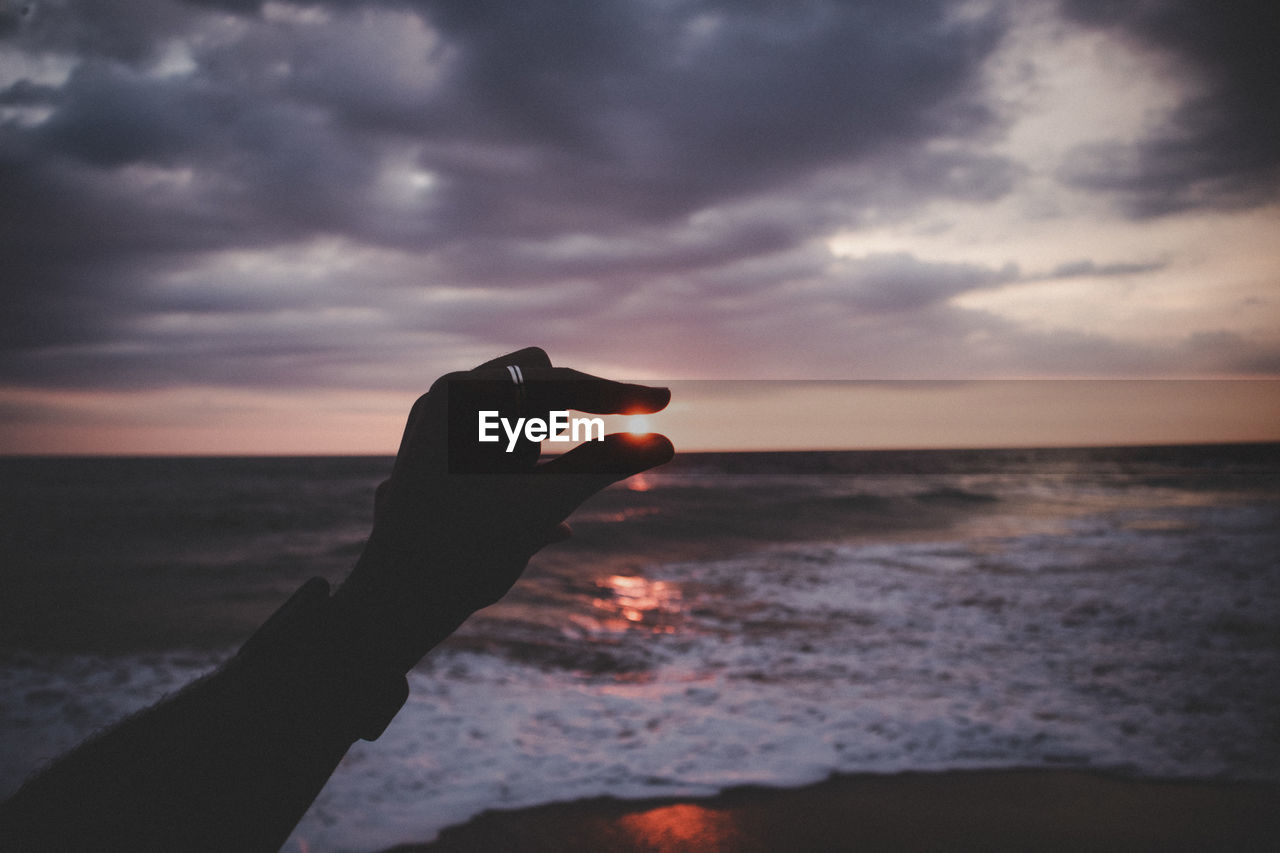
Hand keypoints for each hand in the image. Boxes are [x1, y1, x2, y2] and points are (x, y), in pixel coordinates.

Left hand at [335, 347, 672, 668]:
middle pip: (538, 381)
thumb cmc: (467, 551)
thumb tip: (664, 443)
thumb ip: (604, 465)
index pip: (560, 380)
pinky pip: (493, 435)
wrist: (396, 601)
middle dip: (572, 413)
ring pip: (516, 410)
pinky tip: (540, 511)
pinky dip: (524, 459)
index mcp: (468, 397)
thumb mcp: (545, 503)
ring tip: (538, 491)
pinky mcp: (434, 449)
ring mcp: (436, 422)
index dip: (617, 393)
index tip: (664, 402)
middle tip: (584, 457)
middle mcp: (446, 397)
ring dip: (547, 441)